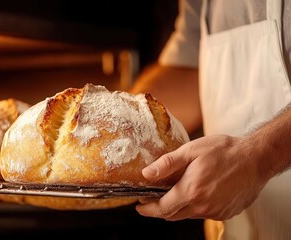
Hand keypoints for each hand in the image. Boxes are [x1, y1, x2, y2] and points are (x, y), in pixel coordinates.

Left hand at [136, 135, 270, 220]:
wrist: (256, 158)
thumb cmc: (224, 151)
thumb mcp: (191, 151)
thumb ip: (167, 164)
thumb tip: (146, 174)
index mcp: (191, 191)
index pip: (162, 208)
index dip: (148, 209)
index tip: (139, 206)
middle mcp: (203, 207)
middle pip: (172, 215)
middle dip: (159, 209)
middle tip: (151, 198)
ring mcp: (215, 212)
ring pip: (187, 215)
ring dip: (177, 207)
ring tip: (173, 191)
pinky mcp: (225, 213)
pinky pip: (202, 214)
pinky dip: (193, 206)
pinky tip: (195, 192)